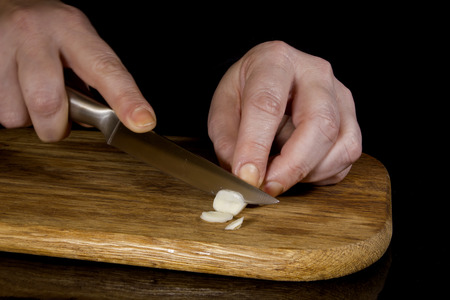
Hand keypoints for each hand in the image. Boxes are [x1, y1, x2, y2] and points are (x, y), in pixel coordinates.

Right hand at [0, 0, 155, 141]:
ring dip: (28, 119)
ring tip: (29, 95)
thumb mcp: (77, 42)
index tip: (142, 121)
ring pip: (16, 114)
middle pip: (47, 102)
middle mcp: (34, 34)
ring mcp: (1, 46)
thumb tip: (95, 121)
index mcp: (72, 29)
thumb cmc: (48, 31)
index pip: (105, 68)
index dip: (126, 99)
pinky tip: (14, 90)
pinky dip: (11, 112)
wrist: (2, 4)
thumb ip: (91, 79)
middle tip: (58, 123)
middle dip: (55, 127)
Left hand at [208, 41, 361, 195]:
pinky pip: (347, 156)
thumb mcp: (223, 108)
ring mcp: (340, 95)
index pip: (267, 104)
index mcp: (275, 60)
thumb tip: (244, 175)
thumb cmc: (246, 91)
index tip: (247, 177)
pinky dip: (322, 173)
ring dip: (309, 172)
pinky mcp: (351, 118)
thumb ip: (228, 140)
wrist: (270, 78)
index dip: (256, 145)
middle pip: (319, 123)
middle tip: (268, 188)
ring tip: (280, 174)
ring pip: (341, 144)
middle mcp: (315, 73)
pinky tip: (300, 169)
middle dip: (293, 165)